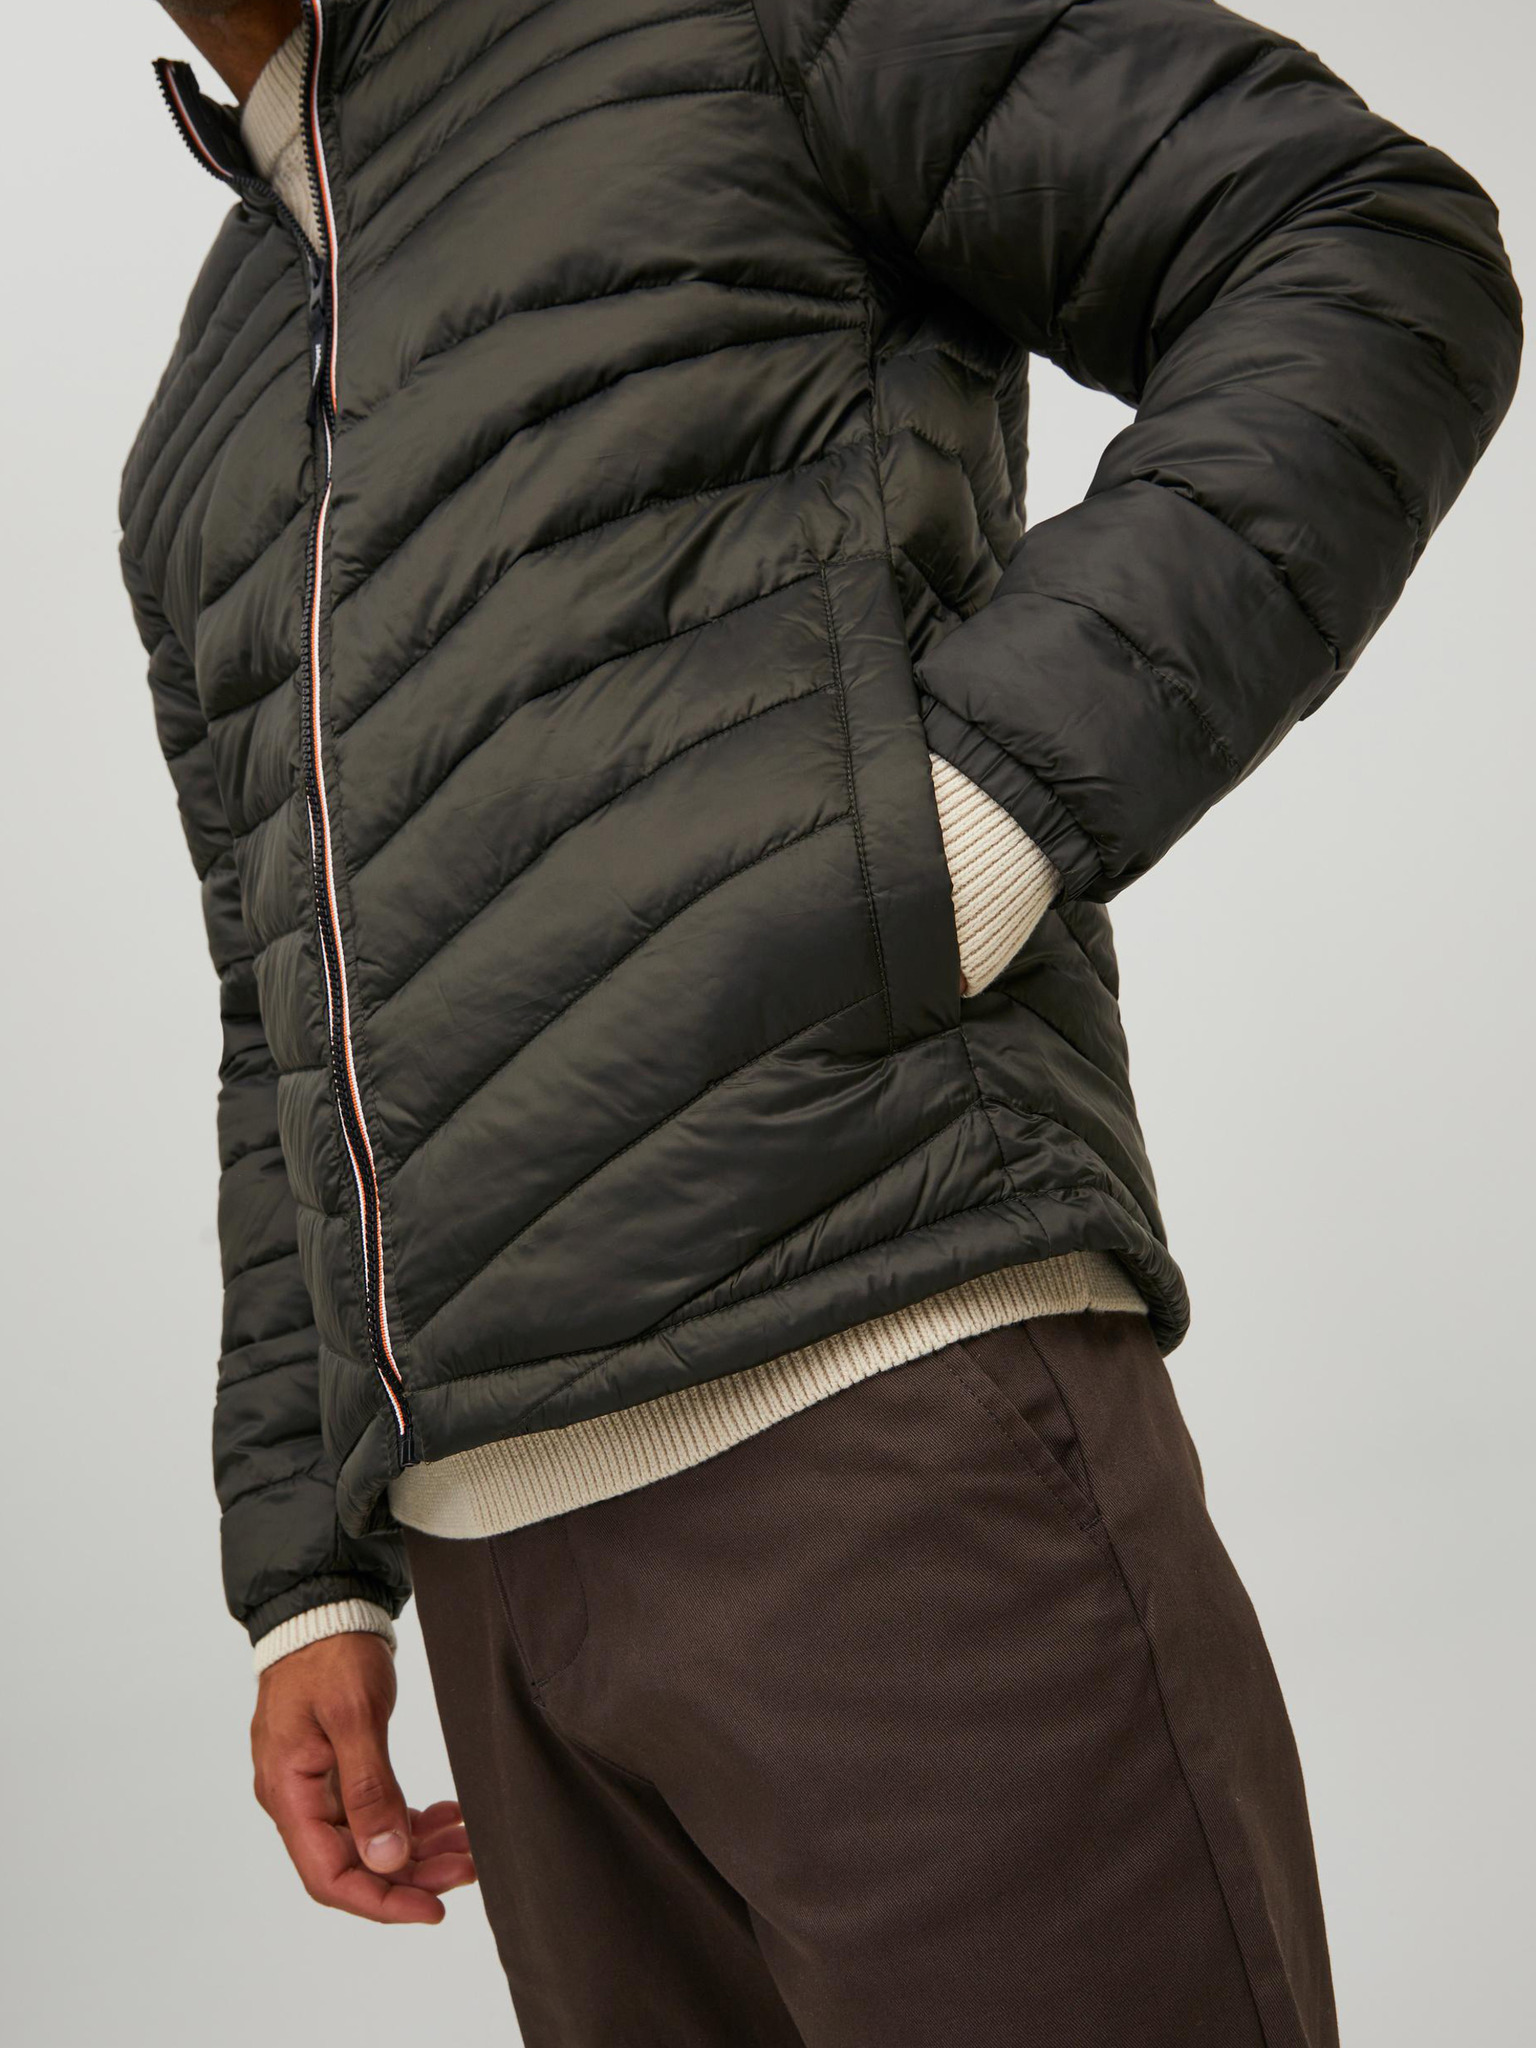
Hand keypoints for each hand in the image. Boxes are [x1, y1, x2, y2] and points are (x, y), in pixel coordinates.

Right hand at [251, 1630, 476, 1922]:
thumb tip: (386, 1858)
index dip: (383, 1901)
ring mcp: (316, 1786)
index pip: (330, 1875)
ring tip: (468, 1842)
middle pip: (353, 1863)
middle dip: (413, 1874)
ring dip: (418, 1848)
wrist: (324, 1608)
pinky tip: (446, 1815)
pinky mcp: (336, 1769)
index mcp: (289, 1793)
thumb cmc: (332, 1653)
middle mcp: (297, 1799)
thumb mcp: (354, 1715)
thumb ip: (369, 1788)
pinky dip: (410, 1819)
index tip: (435, 1908)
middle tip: (470, 1866)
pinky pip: (373, 1812)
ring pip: (368, 1840)